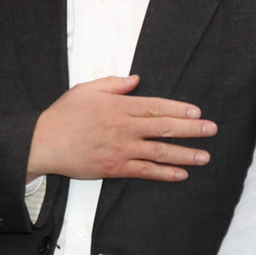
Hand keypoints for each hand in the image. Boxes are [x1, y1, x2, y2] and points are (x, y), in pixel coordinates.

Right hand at [26, 73, 216, 181]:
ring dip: (185, 154)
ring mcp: (121, 149)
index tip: (196, 112)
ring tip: (204, 156)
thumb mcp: (86, 89)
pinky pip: (145, 172)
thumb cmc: (63, 115)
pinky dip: (164, 173)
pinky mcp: (115, 168)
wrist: (44, 143)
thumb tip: (136, 80)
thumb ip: (113, 83)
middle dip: (191, 129)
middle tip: (211, 130)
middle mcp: (124, 128)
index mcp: (119, 106)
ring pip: (160, 152)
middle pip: (164, 128)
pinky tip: (180, 174)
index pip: (156, 106)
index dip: (179, 110)